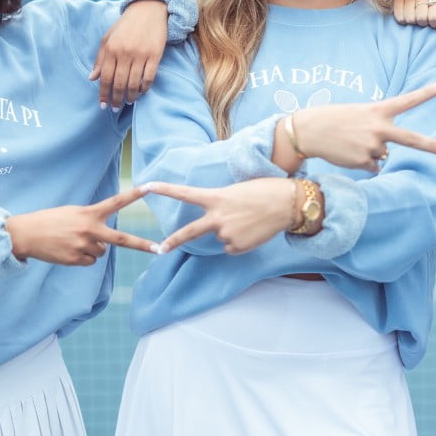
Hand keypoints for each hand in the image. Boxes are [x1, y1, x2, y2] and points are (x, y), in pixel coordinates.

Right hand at [5, 186, 157, 264]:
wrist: (25, 234)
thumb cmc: (50, 220)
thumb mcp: (73, 212)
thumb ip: (92, 220)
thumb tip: (106, 242)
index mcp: (89, 213)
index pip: (116, 202)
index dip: (134, 195)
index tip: (151, 187)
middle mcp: (89, 229)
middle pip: (122, 239)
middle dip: (142, 245)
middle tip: (160, 249)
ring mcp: (84, 246)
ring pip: (102, 252)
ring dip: (93, 249)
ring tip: (73, 241)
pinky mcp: (76, 260)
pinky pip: (90, 261)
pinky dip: (83, 258)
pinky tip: (69, 250)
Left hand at [89, 0, 167, 109]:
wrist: (148, 10)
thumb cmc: (126, 25)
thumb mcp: (108, 38)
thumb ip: (100, 59)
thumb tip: (92, 78)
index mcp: (111, 49)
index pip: (105, 77)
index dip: (103, 93)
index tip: (103, 105)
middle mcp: (125, 53)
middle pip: (119, 83)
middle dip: (116, 99)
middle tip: (115, 108)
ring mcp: (141, 54)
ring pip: (134, 82)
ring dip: (131, 95)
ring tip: (128, 101)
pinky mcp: (155, 55)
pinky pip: (149, 77)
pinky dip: (144, 87)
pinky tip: (141, 92)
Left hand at [147, 178, 297, 254]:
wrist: (288, 204)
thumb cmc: (265, 191)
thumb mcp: (238, 191)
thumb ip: (222, 204)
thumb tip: (219, 225)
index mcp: (216, 197)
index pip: (185, 193)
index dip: (165, 189)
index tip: (147, 186)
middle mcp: (217, 218)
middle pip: (189, 232)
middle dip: (173, 241)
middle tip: (160, 250)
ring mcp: (226, 234)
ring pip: (221, 237)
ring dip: (232, 231)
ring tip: (250, 220)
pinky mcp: (237, 247)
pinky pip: (232, 247)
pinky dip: (240, 241)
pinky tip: (253, 231)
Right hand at [275, 82, 435, 173]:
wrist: (308, 131)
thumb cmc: (333, 120)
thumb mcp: (358, 113)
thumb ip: (377, 126)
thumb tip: (385, 153)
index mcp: (377, 111)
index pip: (407, 101)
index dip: (426, 94)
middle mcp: (378, 128)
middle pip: (411, 140)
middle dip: (432, 147)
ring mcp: (372, 146)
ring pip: (382, 155)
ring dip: (370, 151)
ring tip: (350, 142)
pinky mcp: (363, 162)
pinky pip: (372, 166)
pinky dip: (363, 162)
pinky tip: (348, 153)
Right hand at [392, 0, 435, 33]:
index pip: (434, 18)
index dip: (434, 23)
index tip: (434, 20)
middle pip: (421, 19)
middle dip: (423, 22)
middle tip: (424, 17)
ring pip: (409, 19)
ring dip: (413, 21)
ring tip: (416, 15)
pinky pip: (399, 17)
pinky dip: (403, 20)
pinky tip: (407, 14)